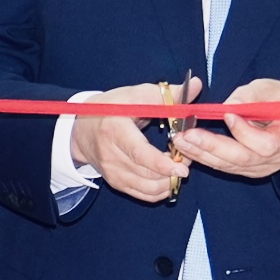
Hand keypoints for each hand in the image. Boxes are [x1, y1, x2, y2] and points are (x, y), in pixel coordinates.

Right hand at [69, 79, 196, 202]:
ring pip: (146, 188)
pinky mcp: (116, 182)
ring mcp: (112, 172)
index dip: (162, 164)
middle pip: (146, 174)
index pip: (139, 154)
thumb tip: (196, 85)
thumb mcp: (137, 94)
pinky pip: (142, 194)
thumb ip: (168, 94)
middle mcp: (110, 155)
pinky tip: (169, 178)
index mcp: (115, 130)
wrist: (83, 127)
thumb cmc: (114, 107)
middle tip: (188, 159)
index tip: (182, 167)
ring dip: (169, 182)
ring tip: (179, 167)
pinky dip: (160, 191)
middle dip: (172, 171)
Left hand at [175, 79, 279, 181]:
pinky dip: (205, 158)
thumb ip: (250, 96)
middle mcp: (275, 159)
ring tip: (180, 141)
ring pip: (230, 166)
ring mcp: (261, 168)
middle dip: (211, 147)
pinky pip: (225, 166)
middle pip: (241, 159)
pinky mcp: (248, 169)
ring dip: (202, 154)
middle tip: (187, 136)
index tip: (227, 114)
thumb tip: (226, 107)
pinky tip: (188, 148)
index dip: (244, 132)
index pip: (264, 144)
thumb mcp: (271, 89)